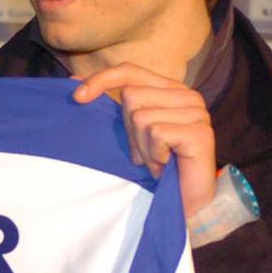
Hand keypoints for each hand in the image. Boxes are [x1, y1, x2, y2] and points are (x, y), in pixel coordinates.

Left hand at [73, 63, 216, 217]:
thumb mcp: (129, 132)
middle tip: (145, 153)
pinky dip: (154, 156)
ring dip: (142, 147)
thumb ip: (110, 105)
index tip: (77, 98)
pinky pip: (156, 134)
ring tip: (157, 161)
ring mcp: (197, 112)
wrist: (185, 201)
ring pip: (141, 117)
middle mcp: (188, 96)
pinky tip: (165, 166)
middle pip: (132, 96)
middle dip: (130, 131)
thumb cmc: (157, 166)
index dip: (102, 80)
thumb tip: (72, 80)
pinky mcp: (199, 131)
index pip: (131, 71)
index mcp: (171, 90)